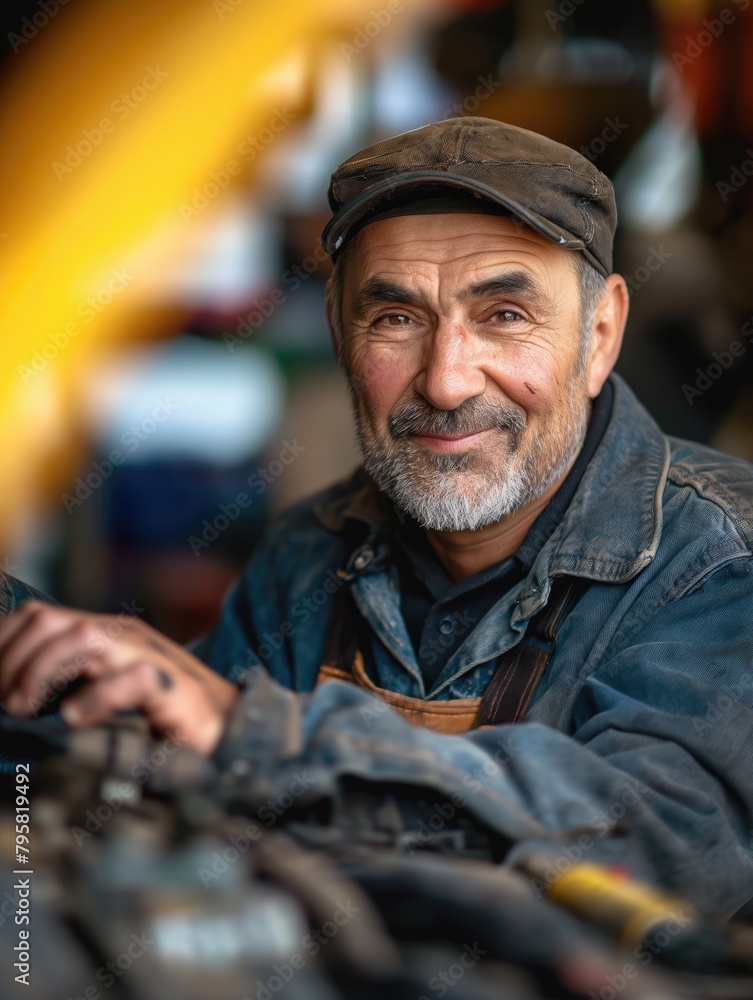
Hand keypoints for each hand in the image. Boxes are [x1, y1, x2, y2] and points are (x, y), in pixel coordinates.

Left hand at [0, 601, 239, 753]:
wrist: (231, 728)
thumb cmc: (161, 719)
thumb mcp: (104, 696)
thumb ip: (67, 688)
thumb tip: (11, 700)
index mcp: (102, 635)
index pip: (35, 616)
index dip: (2, 645)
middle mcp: (122, 636)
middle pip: (48, 619)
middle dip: (12, 661)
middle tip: (7, 705)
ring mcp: (148, 656)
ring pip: (82, 637)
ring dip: (40, 672)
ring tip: (26, 710)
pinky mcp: (173, 687)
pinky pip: (132, 678)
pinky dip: (96, 697)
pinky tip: (75, 720)